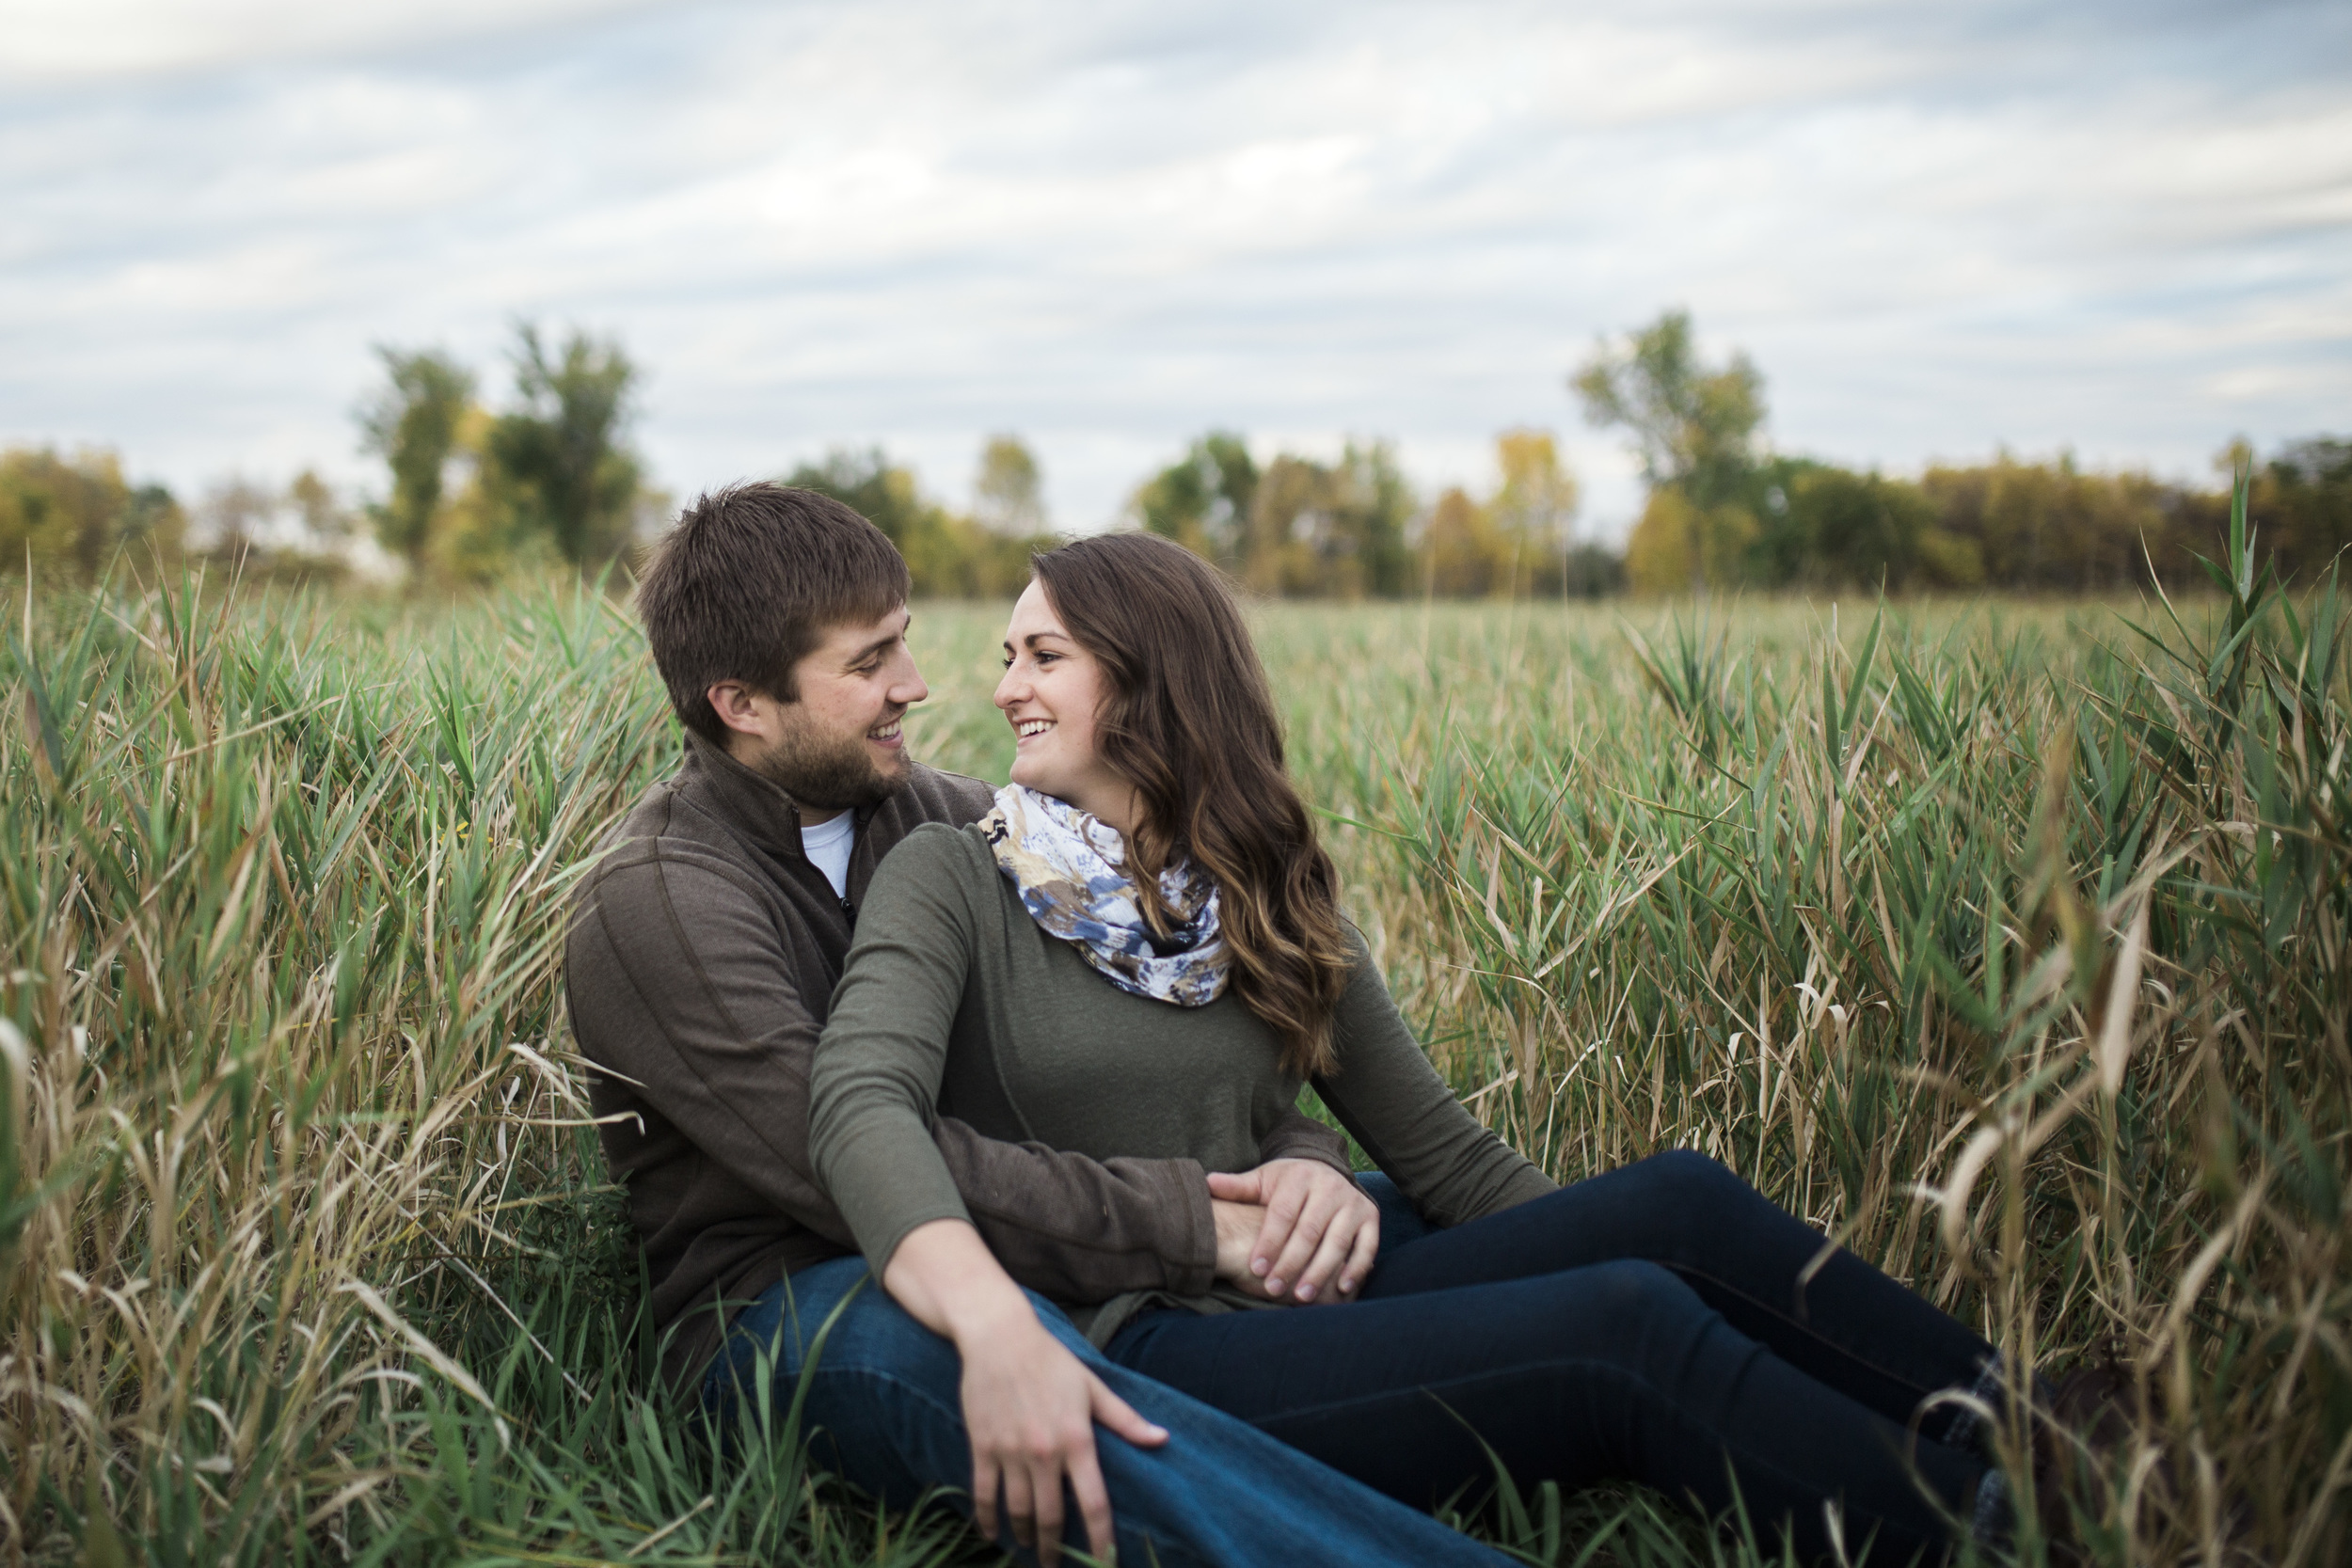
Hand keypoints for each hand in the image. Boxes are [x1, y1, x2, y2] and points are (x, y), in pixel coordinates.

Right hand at [881, 1219, 1167, 1565]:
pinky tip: (992, 1533)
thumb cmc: (1051, 1360)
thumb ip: (1126, 1420)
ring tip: (1030, 1550)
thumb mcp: (1093, 1387)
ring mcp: (1010, 1451)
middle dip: (1056, 1550)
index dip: (1101, 1538)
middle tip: (1058, 1566)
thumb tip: (1162, 1439)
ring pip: (1018, 1511)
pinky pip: (984, 1494)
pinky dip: (987, 1519)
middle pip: (1052, 1517)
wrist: (999, 1337)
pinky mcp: (982, 1447)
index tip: (1106, 1560)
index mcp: (1077, 1439)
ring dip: (1025, 1537)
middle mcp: (1044, 1452)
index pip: (1093, 1502)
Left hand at [1204, 1158, 1378, 1303]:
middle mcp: (1330, 1187)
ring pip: (1337, 1242)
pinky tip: (1342, 1289)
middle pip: (1309, 1231)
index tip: (1256, 1268)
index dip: (1269, 1242)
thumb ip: (1238, 1187)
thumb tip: (1207, 1183)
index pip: (1283, 1214)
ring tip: (1302, 1297)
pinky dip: (1356, 1268)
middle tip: (1274, 1290)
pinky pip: (1368, 1246)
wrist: (1325, 1170)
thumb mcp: (1263, 1181)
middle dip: (1291, 1263)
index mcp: (1300, 1177)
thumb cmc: (1287, 1184)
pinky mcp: (1371, 1218)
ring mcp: (1353, 1203)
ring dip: (1320, 1271)